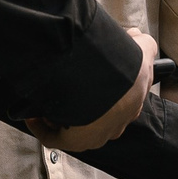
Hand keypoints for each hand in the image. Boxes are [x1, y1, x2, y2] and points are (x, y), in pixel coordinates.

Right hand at [27, 29, 155, 151]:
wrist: (112, 84)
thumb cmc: (127, 67)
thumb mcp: (141, 49)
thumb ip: (144, 44)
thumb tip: (136, 37)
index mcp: (131, 105)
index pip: (120, 106)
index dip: (105, 95)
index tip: (88, 81)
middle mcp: (115, 125)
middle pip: (97, 120)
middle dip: (82, 108)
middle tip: (67, 90)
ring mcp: (96, 135)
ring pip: (75, 129)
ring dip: (60, 115)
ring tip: (50, 99)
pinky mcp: (76, 141)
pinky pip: (54, 138)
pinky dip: (41, 127)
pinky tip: (33, 114)